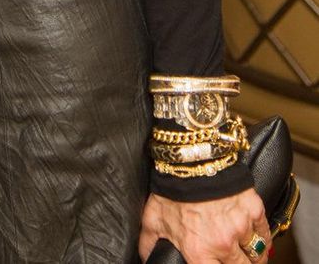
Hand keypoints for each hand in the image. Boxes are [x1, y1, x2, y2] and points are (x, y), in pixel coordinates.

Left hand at [139, 188, 269, 262]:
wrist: (190, 158)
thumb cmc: (171, 189)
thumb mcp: (153, 219)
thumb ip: (150, 244)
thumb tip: (147, 257)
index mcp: (199, 252)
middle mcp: (223, 244)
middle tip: (233, 259)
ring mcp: (241, 227)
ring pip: (257, 256)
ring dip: (252, 256)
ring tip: (245, 253)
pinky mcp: (254, 210)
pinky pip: (265, 235)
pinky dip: (262, 238)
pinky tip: (254, 237)